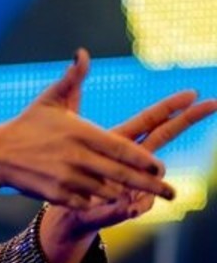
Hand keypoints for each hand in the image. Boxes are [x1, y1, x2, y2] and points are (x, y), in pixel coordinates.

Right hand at [0, 49, 177, 208]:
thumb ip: (72, 78)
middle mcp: (76, 157)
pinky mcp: (56, 195)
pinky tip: (106, 200)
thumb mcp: (50, 99)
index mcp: (80, 133)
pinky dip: (98, 202)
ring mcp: (66, 178)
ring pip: (106, 191)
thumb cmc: (27, 124)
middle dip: (148, 184)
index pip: (121, 149)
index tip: (161, 166)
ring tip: (138, 194)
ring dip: (122, 193)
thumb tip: (82, 54)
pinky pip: (86, 203)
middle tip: (170, 193)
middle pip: (121, 175)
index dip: (144, 160)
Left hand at [52, 86, 216, 234]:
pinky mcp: (125, 206)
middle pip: (165, 136)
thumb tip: (81, 53)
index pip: (151, 118)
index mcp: (119, 139)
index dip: (171, 106)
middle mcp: (131, 160)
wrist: (61, 209)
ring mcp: (132, 182)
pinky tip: (125, 209)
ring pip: (152, 177)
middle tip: (214, 103)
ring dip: (152, 180)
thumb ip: (71, 93)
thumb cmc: (65, 167)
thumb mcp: (65, 130)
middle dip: (188, 120)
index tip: (193, 92)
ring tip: (143, 190)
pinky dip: (128, 208)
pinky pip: (134, 207)